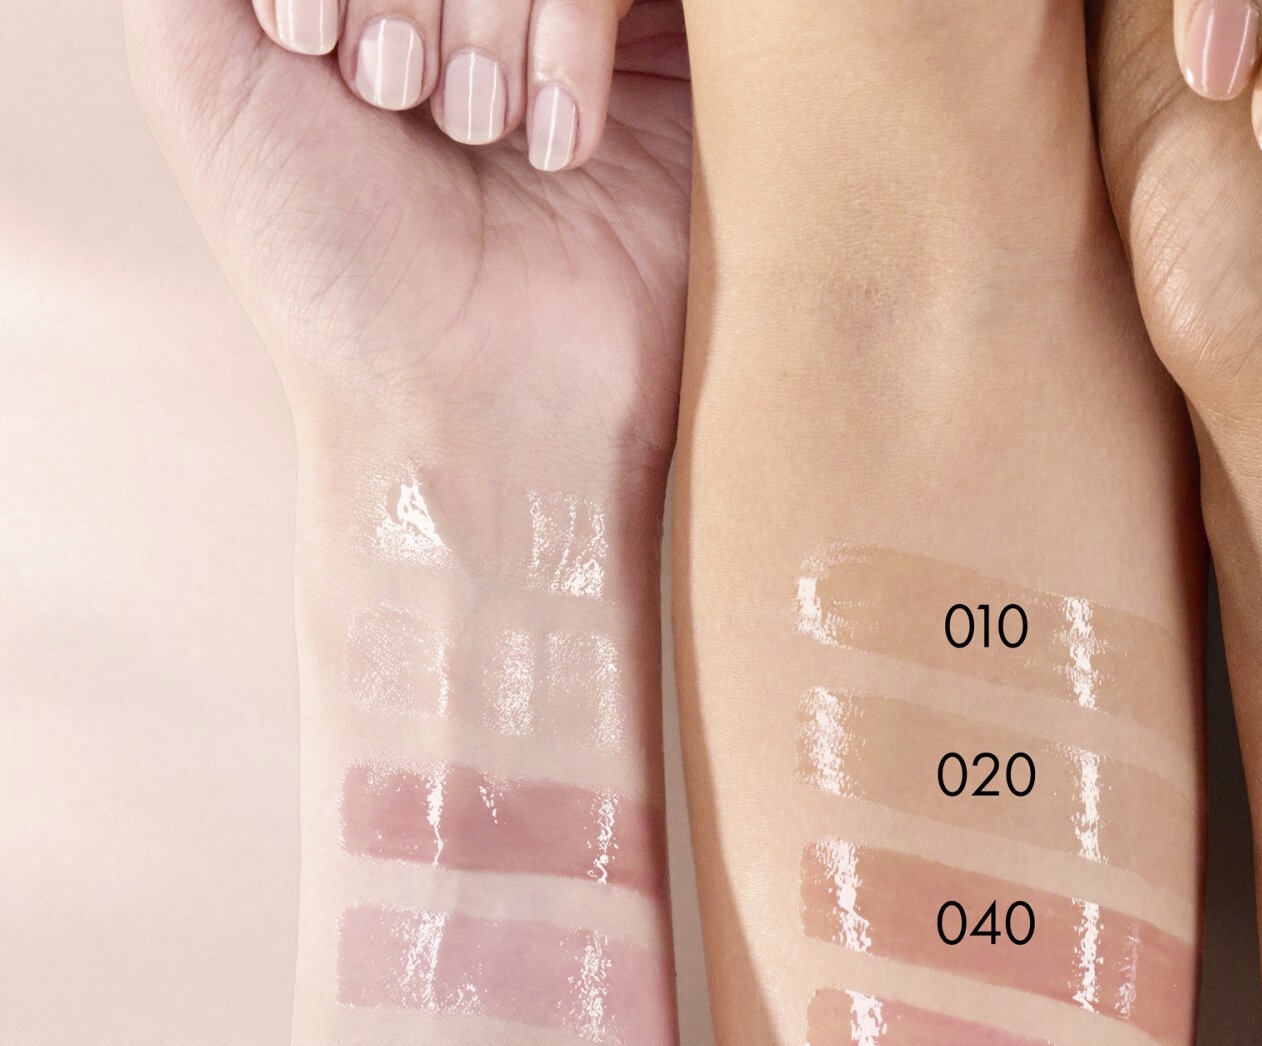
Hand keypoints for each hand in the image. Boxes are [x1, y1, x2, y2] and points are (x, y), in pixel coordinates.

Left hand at [126, 0, 689, 458]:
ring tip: (474, 128)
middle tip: (390, 92)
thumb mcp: (203, 60)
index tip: (308, 43)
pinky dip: (574, 30)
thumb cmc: (331, 264)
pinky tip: (555, 141)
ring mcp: (582, 29)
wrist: (469, 410)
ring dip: (485, 7)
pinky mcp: (678, 74)